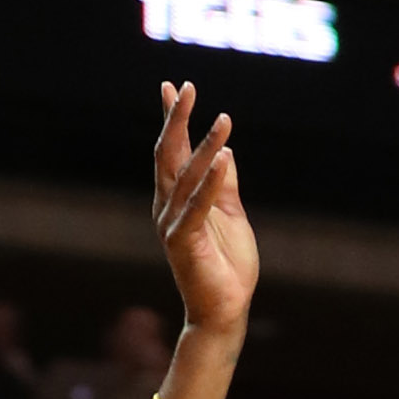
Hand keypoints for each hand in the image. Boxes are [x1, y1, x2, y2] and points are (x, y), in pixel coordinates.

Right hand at [154, 87, 257, 339]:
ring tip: (223, 118)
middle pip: (169, 154)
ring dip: (206, 145)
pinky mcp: (183, 242)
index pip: (174, 151)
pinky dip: (209, 182)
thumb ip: (224, 185)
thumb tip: (224, 152)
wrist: (225, 311)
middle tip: (187, 87)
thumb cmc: (228, 265)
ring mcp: (172, 223)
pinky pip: (196, 206)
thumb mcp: (230, 214)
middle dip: (177, 119)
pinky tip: (223, 158)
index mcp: (177, 198)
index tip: (172, 87)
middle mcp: (167, 206)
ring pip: (185, 175)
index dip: (173, 118)